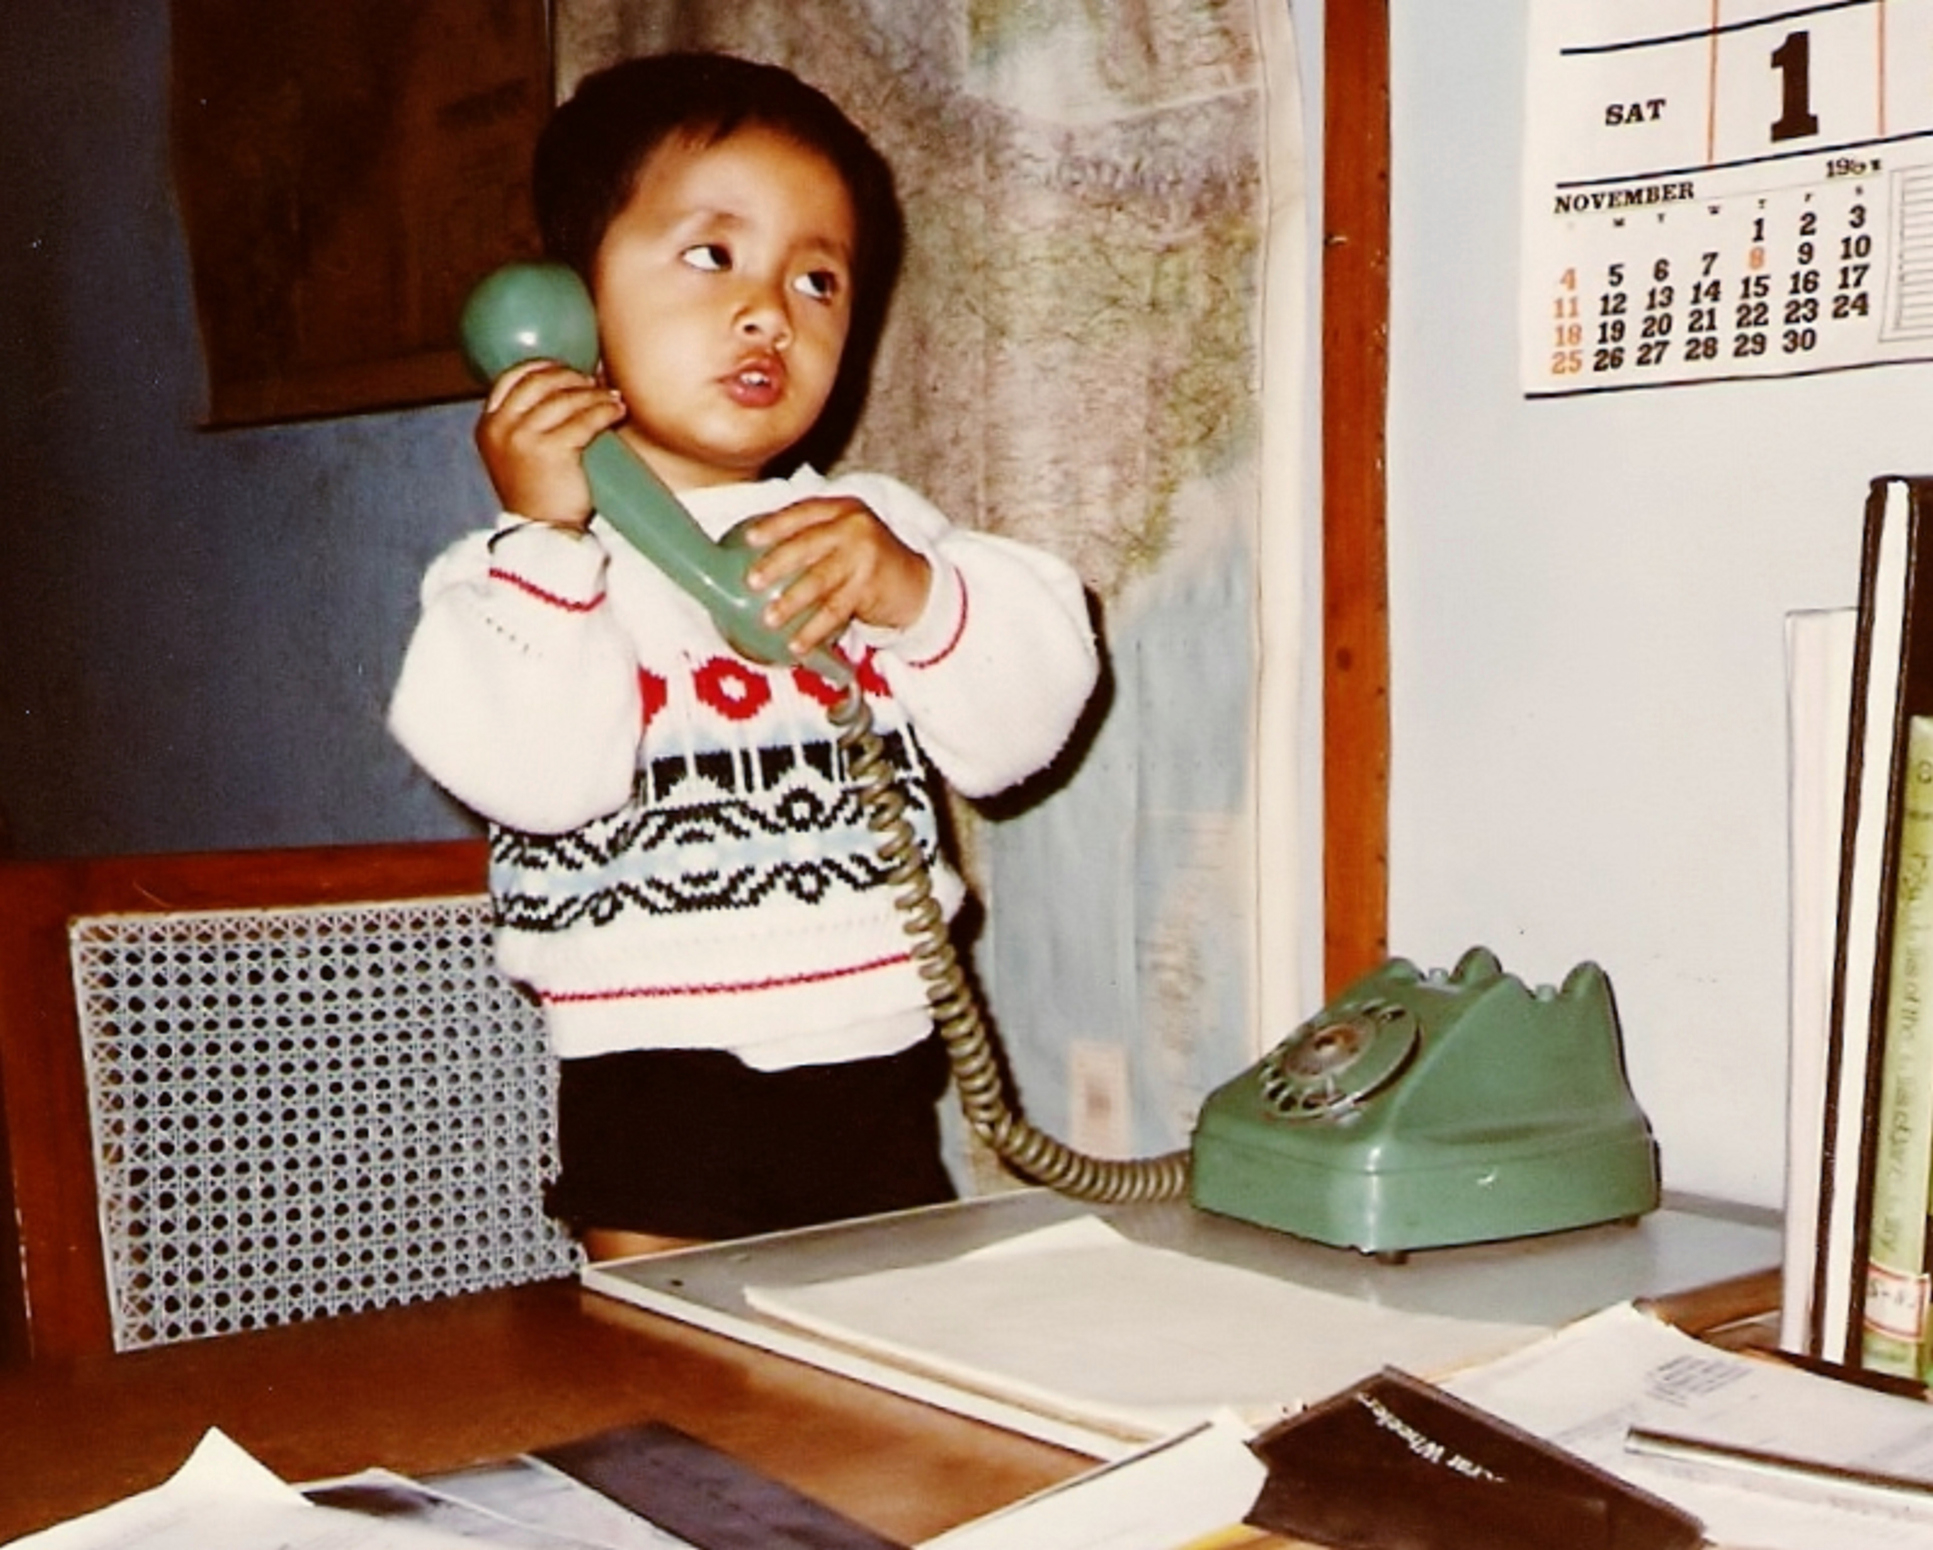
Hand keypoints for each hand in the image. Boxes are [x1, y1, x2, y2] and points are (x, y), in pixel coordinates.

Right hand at [475, 360, 625, 530]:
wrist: (542, 533)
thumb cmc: (537, 493)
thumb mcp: (515, 454)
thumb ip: (524, 423)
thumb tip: (563, 388)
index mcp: (488, 426)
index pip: (512, 378)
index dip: (543, 367)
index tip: (565, 370)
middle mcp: (500, 428)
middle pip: (539, 381)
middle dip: (570, 377)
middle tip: (592, 383)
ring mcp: (523, 438)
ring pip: (564, 398)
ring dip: (592, 393)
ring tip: (610, 398)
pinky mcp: (551, 451)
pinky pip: (584, 419)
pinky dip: (604, 410)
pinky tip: (616, 411)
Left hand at [742, 498, 932, 660]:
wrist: (917, 586)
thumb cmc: (870, 563)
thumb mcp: (848, 539)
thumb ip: (814, 540)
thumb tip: (758, 559)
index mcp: (843, 510)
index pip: (802, 512)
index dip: (773, 525)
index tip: (747, 539)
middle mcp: (854, 527)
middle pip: (807, 544)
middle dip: (775, 563)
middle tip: (751, 581)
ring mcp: (864, 555)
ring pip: (818, 580)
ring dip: (790, 602)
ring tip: (768, 619)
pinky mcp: (870, 586)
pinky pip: (834, 611)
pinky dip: (813, 630)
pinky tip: (796, 644)